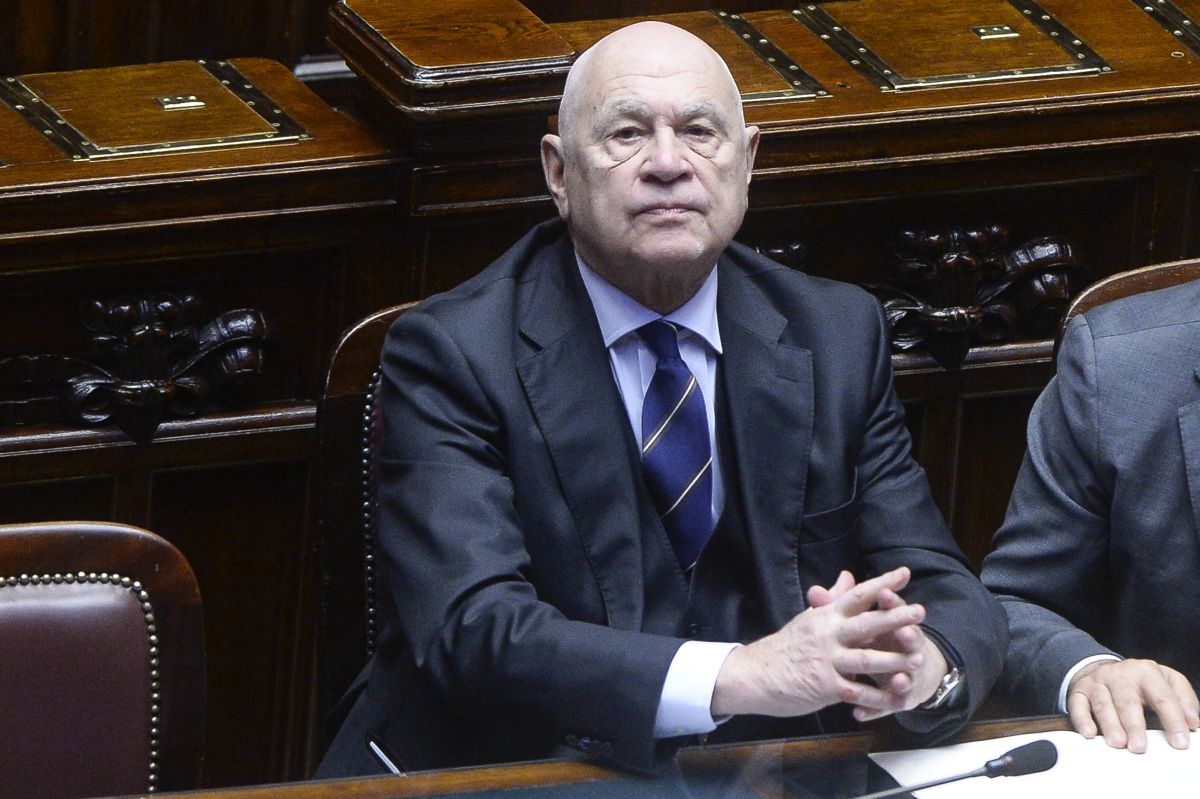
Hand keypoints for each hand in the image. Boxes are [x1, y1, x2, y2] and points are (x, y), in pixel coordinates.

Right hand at [711, 567, 926, 718]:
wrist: (755, 674)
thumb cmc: (785, 647)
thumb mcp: (807, 618)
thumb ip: (832, 600)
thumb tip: (849, 576)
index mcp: (825, 616)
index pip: (856, 595)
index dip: (882, 583)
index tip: (905, 573)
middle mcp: (828, 635)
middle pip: (866, 624)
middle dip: (895, 618)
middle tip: (920, 611)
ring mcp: (827, 661)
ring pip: (866, 659)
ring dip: (894, 661)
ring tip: (917, 660)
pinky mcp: (825, 686)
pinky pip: (858, 692)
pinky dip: (879, 698)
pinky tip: (898, 700)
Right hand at [1067, 659, 1199, 751]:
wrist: (1104, 669)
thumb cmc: (1139, 683)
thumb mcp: (1165, 682)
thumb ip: (1182, 699)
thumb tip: (1193, 721)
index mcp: (1146, 671)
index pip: (1162, 696)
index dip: (1173, 719)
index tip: (1180, 741)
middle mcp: (1120, 674)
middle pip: (1128, 700)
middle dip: (1134, 725)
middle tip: (1140, 747)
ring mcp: (1098, 682)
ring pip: (1103, 703)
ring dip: (1110, 724)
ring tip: (1118, 743)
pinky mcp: (1079, 691)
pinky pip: (1078, 705)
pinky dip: (1082, 720)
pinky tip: (1088, 733)